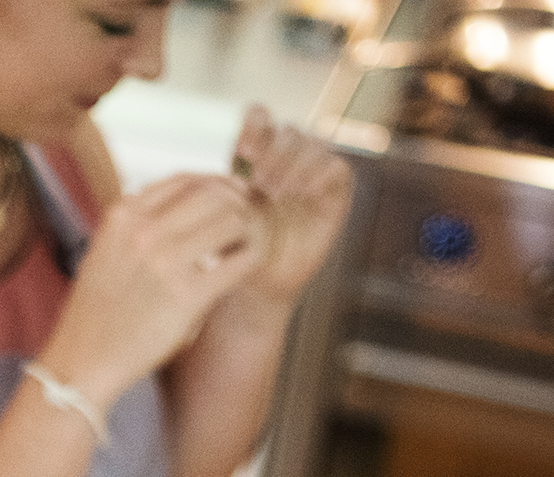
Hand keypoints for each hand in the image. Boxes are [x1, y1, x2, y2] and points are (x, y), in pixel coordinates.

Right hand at [34, 170, 261, 405]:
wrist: (83, 359)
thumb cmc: (96, 312)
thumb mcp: (104, 251)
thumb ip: (136, 223)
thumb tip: (183, 202)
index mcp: (122, 216)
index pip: (185, 179)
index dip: (215, 183)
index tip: (229, 195)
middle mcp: (143, 231)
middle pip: (215, 194)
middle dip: (236, 204)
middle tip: (243, 221)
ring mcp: (166, 261)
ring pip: (233, 220)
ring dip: (247, 229)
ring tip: (243, 244)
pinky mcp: (187, 294)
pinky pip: (240, 260)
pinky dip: (251, 257)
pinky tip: (244, 265)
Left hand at [230, 106, 352, 302]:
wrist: (257, 282)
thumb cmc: (232, 249)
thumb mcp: (216, 216)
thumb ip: (216, 191)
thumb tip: (216, 175)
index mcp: (255, 153)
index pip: (260, 116)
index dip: (254, 125)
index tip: (241, 153)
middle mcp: (286, 157)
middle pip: (288, 130)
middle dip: (274, 152)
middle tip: (259, 182)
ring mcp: (313, 172)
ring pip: (314, 143)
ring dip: (295, 163)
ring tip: (278, 192)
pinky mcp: (335, 191)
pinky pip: (337, 167)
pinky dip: (321, 174)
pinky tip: (303, 192)